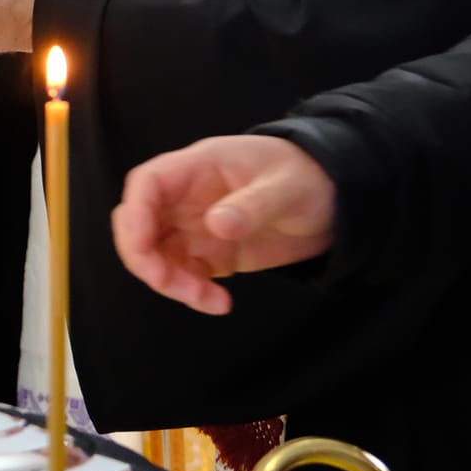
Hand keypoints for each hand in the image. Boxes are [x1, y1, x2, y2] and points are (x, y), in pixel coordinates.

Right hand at [111, 135, 338, 314]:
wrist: (334, 201)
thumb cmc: (308, 177)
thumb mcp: (288, 187)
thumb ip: (253, 204)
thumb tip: (216, 225)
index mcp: (197, 167)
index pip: (147, 183)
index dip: (136, 214)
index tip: (145, 247)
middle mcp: (185, 197)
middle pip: (138, 222)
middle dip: (144, 257)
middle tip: (169, 284)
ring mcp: (194, 227)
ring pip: (155, 255)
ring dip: (170, 282)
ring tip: (209, 300)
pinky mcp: (208, 253)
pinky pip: (182, 274)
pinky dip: (192, 294)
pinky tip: (220, 303)